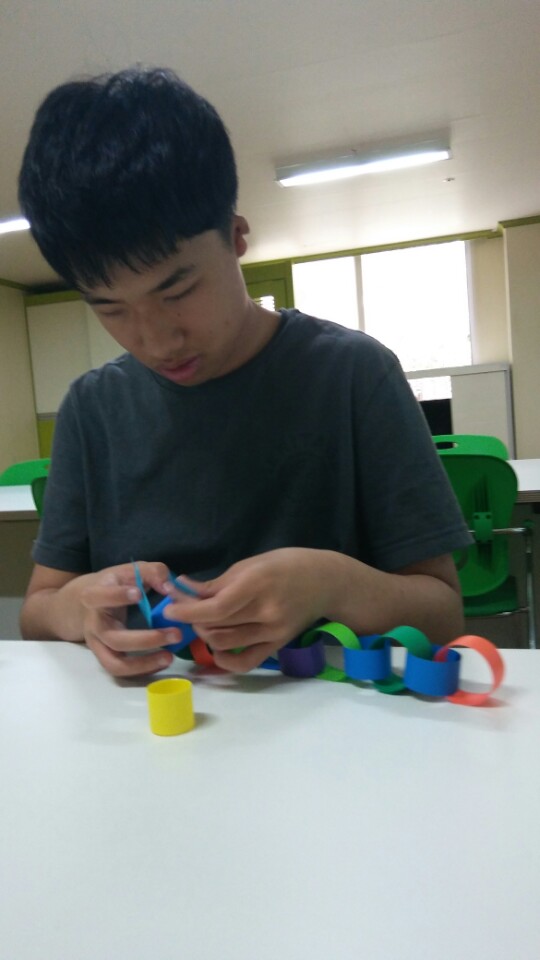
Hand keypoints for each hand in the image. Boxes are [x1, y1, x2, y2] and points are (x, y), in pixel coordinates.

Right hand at [79, 561, 181, 676]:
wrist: (86, 603)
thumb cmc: (115, 584)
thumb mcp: (131, 571)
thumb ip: (152, 572)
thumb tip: (169, 587)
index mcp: (94, 596)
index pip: (99, 597)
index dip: (117, 596)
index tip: (139, 594)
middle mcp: (94, 624)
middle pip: (114, 639)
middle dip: (146, 640)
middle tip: (175, 633)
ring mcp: (98, 644)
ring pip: (115, 663)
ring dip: (143, 663)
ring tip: (169, 656)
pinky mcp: (105, 657)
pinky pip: (121, 670)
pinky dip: (142, 670)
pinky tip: (163, 661)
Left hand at [162, 548, 331, 671]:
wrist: (326, 581)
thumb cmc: (287, 564)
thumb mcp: (252, 563)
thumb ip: (219, 582)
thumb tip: (185, 590)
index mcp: (258, 584)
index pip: (216, 608)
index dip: (187, 611)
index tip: (170, 608)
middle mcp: (266, 611)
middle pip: (217, 625)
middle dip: (193, 619)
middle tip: (182, 610)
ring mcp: (273, 631)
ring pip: (226, 643)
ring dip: (205, 634)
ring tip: (201, 622)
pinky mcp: (277, 644)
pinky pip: (246, 662)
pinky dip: (226, 660)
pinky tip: (216, 650)